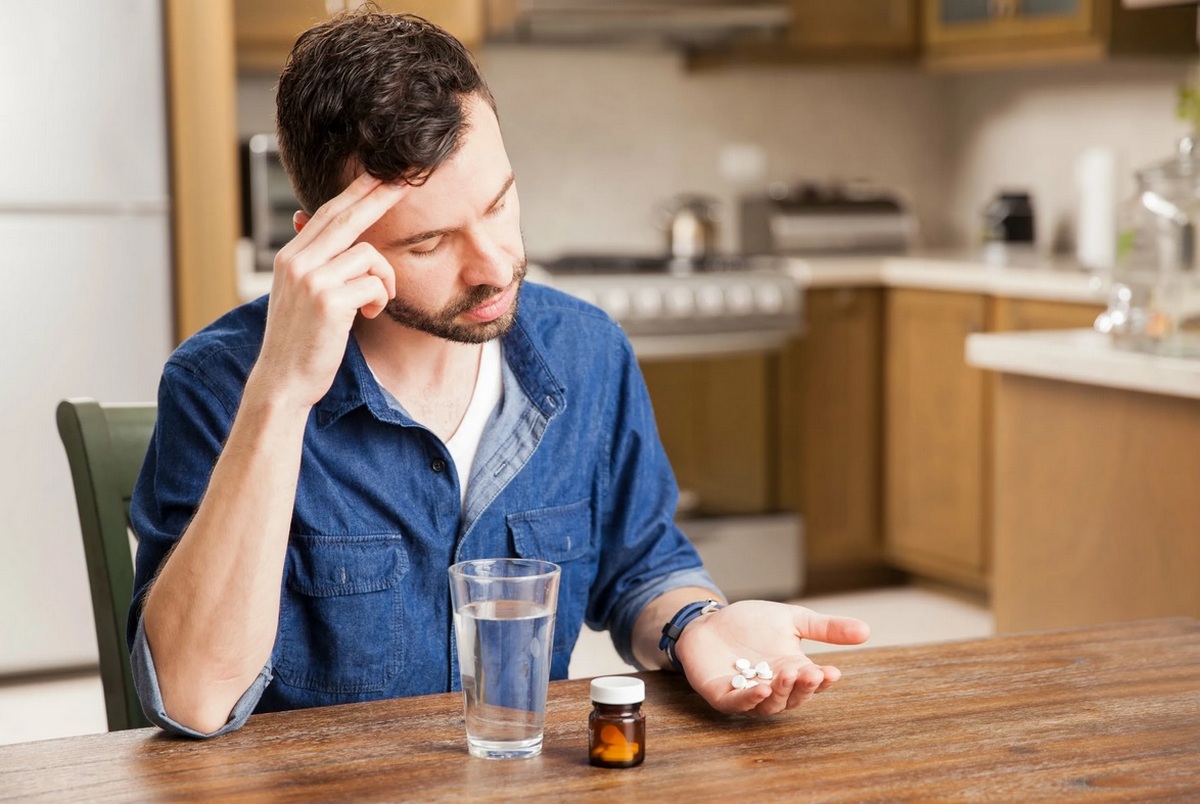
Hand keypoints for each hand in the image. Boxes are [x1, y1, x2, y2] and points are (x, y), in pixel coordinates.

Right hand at [253, 173, 408, 410]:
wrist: (283, 380)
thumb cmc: (300, 341)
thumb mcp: (301, 295)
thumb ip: (316, 265)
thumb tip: (324, 236)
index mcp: (290, 257)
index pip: (327, 213)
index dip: (356, 192)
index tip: (380, 174)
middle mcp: (296, 261)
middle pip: (347, 217)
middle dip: (379, 197)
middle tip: (405, 181)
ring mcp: (311, 279)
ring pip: (369, 255)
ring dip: (384, 279)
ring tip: (374, 302)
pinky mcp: (329, 300)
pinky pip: (374, 284)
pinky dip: (380, 300)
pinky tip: (368, 315)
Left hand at [673, 600, 869, 715]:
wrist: (709, 620)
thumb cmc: (751, 623)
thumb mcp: (792, 619)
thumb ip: (825, 627)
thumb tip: (866, 631)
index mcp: (792, 671)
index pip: (813, 683)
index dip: (823, 681)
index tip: (834, 672)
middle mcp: (773, 687)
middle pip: (793, 697)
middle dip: (803, 687)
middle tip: (811, 672)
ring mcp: (747, 694)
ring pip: (769, 705)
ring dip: (780, 693)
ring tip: (788, 675)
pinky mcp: (721, 694)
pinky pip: (737, 705)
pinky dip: (749, 700)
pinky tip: (760, 690)